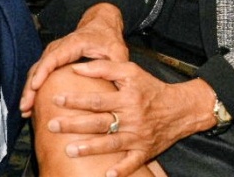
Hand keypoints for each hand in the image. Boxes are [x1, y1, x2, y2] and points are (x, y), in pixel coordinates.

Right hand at [21, 3, 127, 116]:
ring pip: (35, 71)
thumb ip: (115, 68)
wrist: (100, 27)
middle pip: (39, 66)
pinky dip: (33, 88)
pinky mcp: (52, 60)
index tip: (35, 86)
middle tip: (25, 106)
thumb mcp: (116, 52)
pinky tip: (32, 104)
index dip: (43, 72)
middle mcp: (58, 48)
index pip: (53, 58)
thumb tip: (117, 89)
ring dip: (29, 90)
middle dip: (30, 87)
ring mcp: (53, 53)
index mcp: (72, 44)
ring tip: (25, 109)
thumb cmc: (107, 39)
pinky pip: (39, 73)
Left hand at [44, 61, 215, 176]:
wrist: (181, 109)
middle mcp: (131, 119)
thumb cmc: (151, 88)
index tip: (55, 99)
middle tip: (52, 125)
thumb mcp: (130, 71)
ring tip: (69, 150)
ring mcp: (138, 137)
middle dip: (74, 125)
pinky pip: (132, 163)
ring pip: (111, 145)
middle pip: (99, 123)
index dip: (75, 100)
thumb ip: (103, 68)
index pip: (96, 100)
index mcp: (126, 99)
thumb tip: (76, 68)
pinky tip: (107, 175)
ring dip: (90, 148)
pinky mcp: (145, 151)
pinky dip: (121, 170)